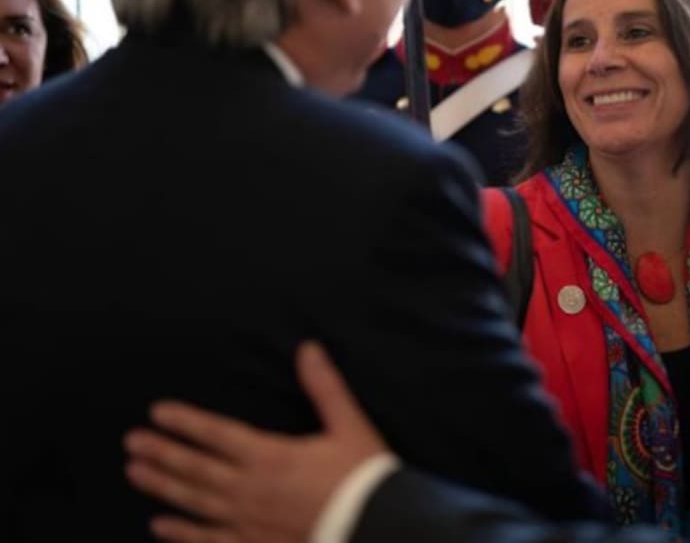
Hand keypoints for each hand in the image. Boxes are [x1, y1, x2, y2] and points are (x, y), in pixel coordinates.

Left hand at [125, 342, 389, 542]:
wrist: (376, 528)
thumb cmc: (362, 476)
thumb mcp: (348, 425)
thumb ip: (324, 387)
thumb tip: (307, 348)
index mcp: (270, 456)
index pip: (217, 434)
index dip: (186, 422)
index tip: (157, 412)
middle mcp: (249, 489)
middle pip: (196, 468)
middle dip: (162, 453)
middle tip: (131, 442)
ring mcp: (247, 522)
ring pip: (194, 502)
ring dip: (162, 487)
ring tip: (134, 473)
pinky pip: (209, 541)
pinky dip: (182, 534)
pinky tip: (159, 526)